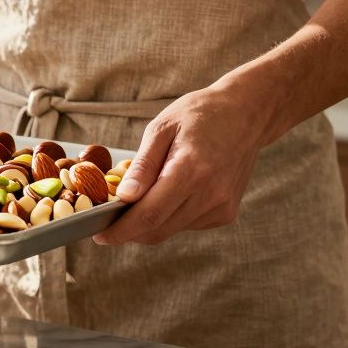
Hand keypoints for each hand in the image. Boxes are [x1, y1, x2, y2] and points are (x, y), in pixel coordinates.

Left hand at [92, 84, 271, 245]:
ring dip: (149, 222)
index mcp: (191, 170)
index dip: (121, 231)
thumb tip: (123, 197)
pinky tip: (172, 191)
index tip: (100, 234)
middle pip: (158, 230)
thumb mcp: (162, 128)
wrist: (248, 113)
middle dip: (129, 231)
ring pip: (171, 230)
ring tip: (142, 196)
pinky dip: (170, 216)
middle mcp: (210, 194)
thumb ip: (143, 165)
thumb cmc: (200, 114)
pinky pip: (187, 224)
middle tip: (108, 221)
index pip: (149, 215)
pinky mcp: (226, 212)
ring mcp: (221, 206)